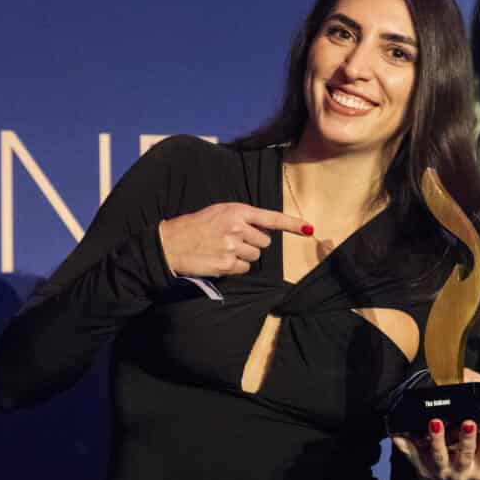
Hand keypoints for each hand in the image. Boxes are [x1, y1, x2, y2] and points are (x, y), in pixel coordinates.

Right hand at [158, 203, 310, 276]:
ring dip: (243, 256)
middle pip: (264, 242)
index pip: (271, 218)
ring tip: (223, 250)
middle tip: (233, 241)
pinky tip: (219, 260)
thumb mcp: (219, 213)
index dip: (292, 224)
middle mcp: (237, 227)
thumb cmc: (195, 227)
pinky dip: (235, 268)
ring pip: (255, 257)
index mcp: (236, 211)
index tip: (308, 229)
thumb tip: (265, 230)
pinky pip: (244, 269)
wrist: (170, 243)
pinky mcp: (226, 264)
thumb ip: (242, 218)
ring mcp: (232, 247)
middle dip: (253, 244)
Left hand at [392, 415, 479, 479]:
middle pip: (464, 454)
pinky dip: (403, 443)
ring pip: (437, 454)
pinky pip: (410, 455)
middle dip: (467, 438)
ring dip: (436, 439)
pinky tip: (398, 431)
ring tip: (436, 422)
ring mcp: (439, 470)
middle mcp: (460, 471)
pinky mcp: (420, 468)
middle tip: (469, 421)